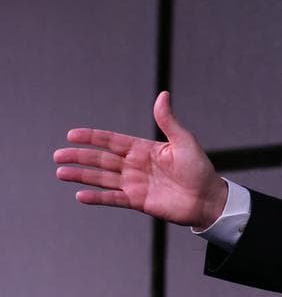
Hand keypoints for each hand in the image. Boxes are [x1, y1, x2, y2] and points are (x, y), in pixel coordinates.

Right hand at [53, 91, 226, 228]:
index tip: (72, 135)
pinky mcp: (137, 202)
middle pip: (102, 160)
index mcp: (144, 149)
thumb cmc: (199, 168)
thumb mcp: (184, 142)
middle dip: (80, 156)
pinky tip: (80, 196)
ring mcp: (135, 184)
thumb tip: (163, 95)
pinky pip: (113, 198)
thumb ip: (168, 121)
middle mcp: (135, 166)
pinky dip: (97, 198)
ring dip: (82, 176)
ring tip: (61, 172)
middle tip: (58, 155)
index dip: (93, 138)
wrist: (208, 198)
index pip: (112, 141)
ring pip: (102, 178)